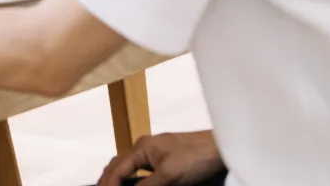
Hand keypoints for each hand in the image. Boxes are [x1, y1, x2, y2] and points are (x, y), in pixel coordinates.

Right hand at [98, 131, 222, 185]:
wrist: (221, 148)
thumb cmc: (198, 155)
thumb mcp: (168, 175)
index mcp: (142, 147)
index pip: (116, 169)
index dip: (107, 184)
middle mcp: (146, 147)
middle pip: (118, 164)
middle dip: (108, 179)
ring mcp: (156, 150)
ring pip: (129, 165)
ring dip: (120, 177)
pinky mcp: (167, 156)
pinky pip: (142, 167)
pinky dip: (133, 177)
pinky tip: (136, 183)